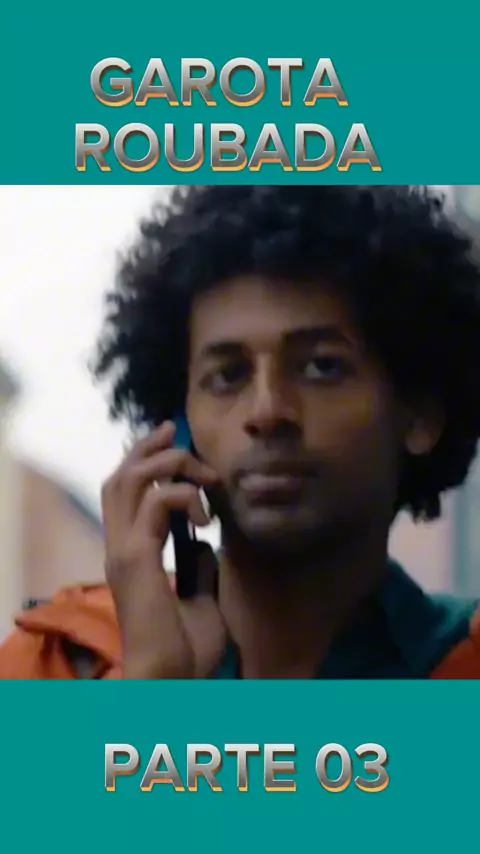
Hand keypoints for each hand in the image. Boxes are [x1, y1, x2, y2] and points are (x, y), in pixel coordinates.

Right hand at [102, 421, 225, 678]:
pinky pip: (154, 502)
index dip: (144, 460)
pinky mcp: (135, 558)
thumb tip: (203, 540)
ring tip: (202, 474)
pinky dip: (183, 495)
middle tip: (176, 430)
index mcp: (130, 554)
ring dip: (168, 464)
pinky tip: (205, 517)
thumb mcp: (201, 595)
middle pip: (119, 476)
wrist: (175, 682)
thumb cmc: (187, 649)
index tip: (174, 440)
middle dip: (148, 447)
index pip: (124, 492)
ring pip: (129, 480)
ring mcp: (123, 551)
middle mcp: (119, 547)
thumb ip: (197, 564)